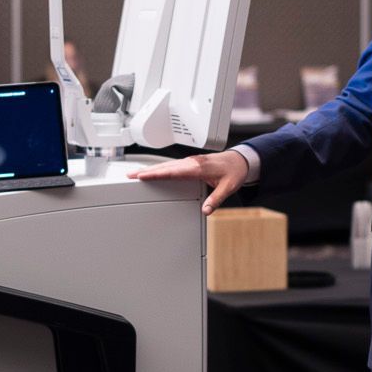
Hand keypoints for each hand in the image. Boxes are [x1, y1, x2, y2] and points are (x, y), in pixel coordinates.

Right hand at [126, 150, 248, 214]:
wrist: (240, 160)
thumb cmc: (234, 172)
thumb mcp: (227, 187)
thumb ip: (216, 199)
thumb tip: (206, 211)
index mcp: (198, 168)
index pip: (173, 171)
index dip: (156, 174)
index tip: (143, 176)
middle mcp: (192, 163)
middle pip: (165, 167)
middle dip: (147, 171)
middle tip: (130, 175)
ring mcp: (191, 162)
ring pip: (167, 165)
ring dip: (151, 169)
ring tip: (137, 174)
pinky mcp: (191, 163)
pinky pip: (172, 165)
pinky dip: (161, 168)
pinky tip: (154, 172)